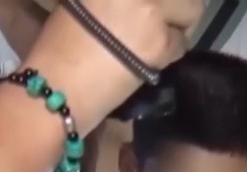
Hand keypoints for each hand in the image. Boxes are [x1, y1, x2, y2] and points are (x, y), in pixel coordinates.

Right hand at [23, 0, 203, 129]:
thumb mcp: (82, 4)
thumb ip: (116, 0)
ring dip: (176, 28)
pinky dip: (169, 54)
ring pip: (191, 12)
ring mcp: (148, 8)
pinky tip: (146, 63)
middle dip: (176, 7)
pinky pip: (181, 44)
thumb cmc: (58, 48)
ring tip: (153, 44)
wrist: (55, 88)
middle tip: (159, 26)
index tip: (156, 8)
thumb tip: (139, 5)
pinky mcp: (159, 40)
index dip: (160, 0)